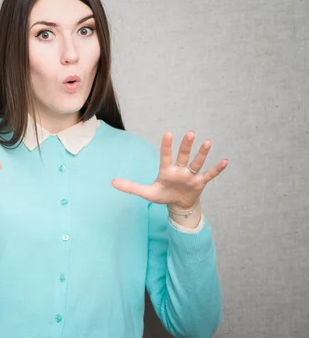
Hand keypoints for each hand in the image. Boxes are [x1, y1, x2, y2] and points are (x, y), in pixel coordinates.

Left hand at [111, 131, 227, 211]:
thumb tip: (112, 182)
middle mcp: (179, 169)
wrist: (177, 205)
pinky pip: (209, 174)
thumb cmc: (162, 195)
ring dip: (202, 153)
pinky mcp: (200, 182)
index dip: (166, 146)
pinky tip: (225, 161)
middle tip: (190, 133)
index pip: (165, 156)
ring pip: (197, 162)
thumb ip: (130, 186)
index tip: (168, 133)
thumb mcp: (146, 193)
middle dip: (186, 145)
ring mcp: (190, 175)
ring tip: (208, 142)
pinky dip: (217, 169)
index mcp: (166, 170)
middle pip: (183, 155)